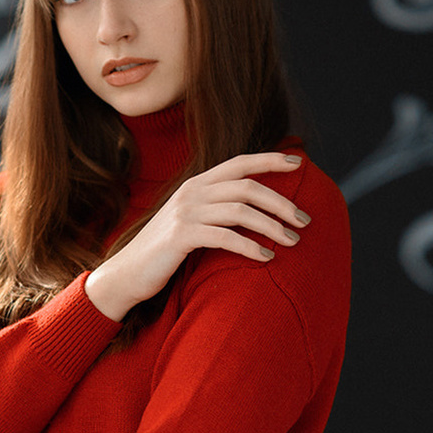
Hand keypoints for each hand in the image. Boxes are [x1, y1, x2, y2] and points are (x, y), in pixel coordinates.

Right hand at [84, 152, 309, 321]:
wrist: (127, 273)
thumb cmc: (164, 251)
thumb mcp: (191, 221)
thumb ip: (215, 209)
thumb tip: (254, 209)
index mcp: (196, 184)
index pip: (239, 163)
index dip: (269, 160)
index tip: (298, 163)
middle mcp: (191, 192)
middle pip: (247, 187)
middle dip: (281, 202)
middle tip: (304, 220)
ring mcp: (185, 213)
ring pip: (241, 211)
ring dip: (273, 226)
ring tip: (293, 241)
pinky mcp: (181, 236)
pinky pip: (225, 237)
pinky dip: (251, 247)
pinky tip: (267, 257)